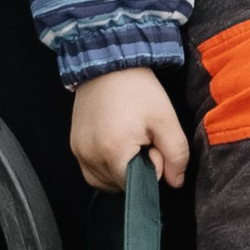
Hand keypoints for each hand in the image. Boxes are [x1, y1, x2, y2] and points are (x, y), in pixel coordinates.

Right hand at [70, 67, 187, 191]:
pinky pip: (91, 171)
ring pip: (104, 181)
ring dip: (120, 170)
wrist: (109, 63)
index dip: (151, 167)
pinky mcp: (74, 146)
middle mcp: (90, 156)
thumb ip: (176, 154)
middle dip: (135, 169)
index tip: (151, 142)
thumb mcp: (165, 119)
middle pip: (120, 185)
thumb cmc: (138, 90)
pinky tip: (116, 143)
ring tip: (128, 140)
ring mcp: (79, 152)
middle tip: (141, 138)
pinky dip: (106, 166)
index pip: (137, 184)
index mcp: (113, 152)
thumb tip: (175, 182)